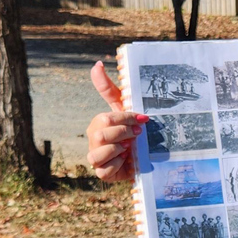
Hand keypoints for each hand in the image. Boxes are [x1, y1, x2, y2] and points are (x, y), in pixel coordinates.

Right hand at [86, 61, 147, 181]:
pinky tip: (126, 161)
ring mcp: (95, 157)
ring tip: (130, 148)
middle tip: (138, 135)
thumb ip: (109, 88)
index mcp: (98, 123)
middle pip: (101, 134)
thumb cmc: (133, 130)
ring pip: (98, 153)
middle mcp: (93, 139)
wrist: (144, 156)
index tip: (143, 120)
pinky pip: (105, 170)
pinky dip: (119, 165)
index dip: (127, 119)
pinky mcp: (102, 173)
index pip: (107, 118)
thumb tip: (96, 64)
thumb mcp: (125, 109)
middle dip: (124, 133)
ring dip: (119, 149)